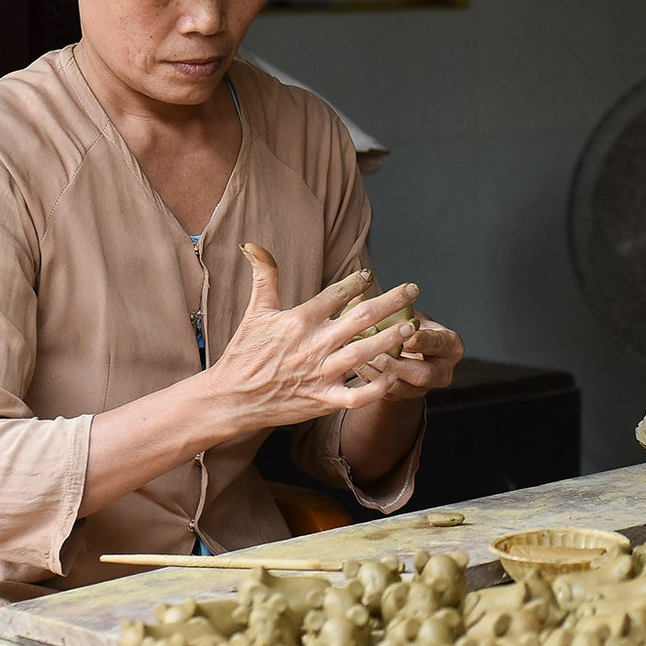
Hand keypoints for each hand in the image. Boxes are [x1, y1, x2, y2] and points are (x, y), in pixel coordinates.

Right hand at [209, 243, 420, 427]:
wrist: (232, 398)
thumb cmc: (245, 353)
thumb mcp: (256, 312)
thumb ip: (264, 277)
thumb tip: (254, 244)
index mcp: (299, 321)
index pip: (335, 294)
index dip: (356, 282)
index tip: (369, 275)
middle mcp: (314, 345)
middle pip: (361, 318)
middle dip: (391, 302)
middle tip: (413, 290)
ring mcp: (320, 374)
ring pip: (365, 353)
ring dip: (391, 338)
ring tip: (412, 327)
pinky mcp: (323, 400)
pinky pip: (356, 395)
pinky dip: (376, 387)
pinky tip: (392, 376)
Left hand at [348, 314, 463, 401]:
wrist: (407, 348)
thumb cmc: (409, 326)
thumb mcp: (408, 314)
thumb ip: (390, 307)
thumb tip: (359, 296)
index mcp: (450, 346)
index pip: (438, 344)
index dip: (421, 340)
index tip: (407, 334)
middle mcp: (442, 371)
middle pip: (422, 374)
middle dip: (396, 364)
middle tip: (374, 353)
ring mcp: (423, 388)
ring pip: (401, 387)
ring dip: (378, 372)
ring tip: (358, 359)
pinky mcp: (403, 397)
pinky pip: (386, 393)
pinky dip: (370, 379)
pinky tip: (356, 366)